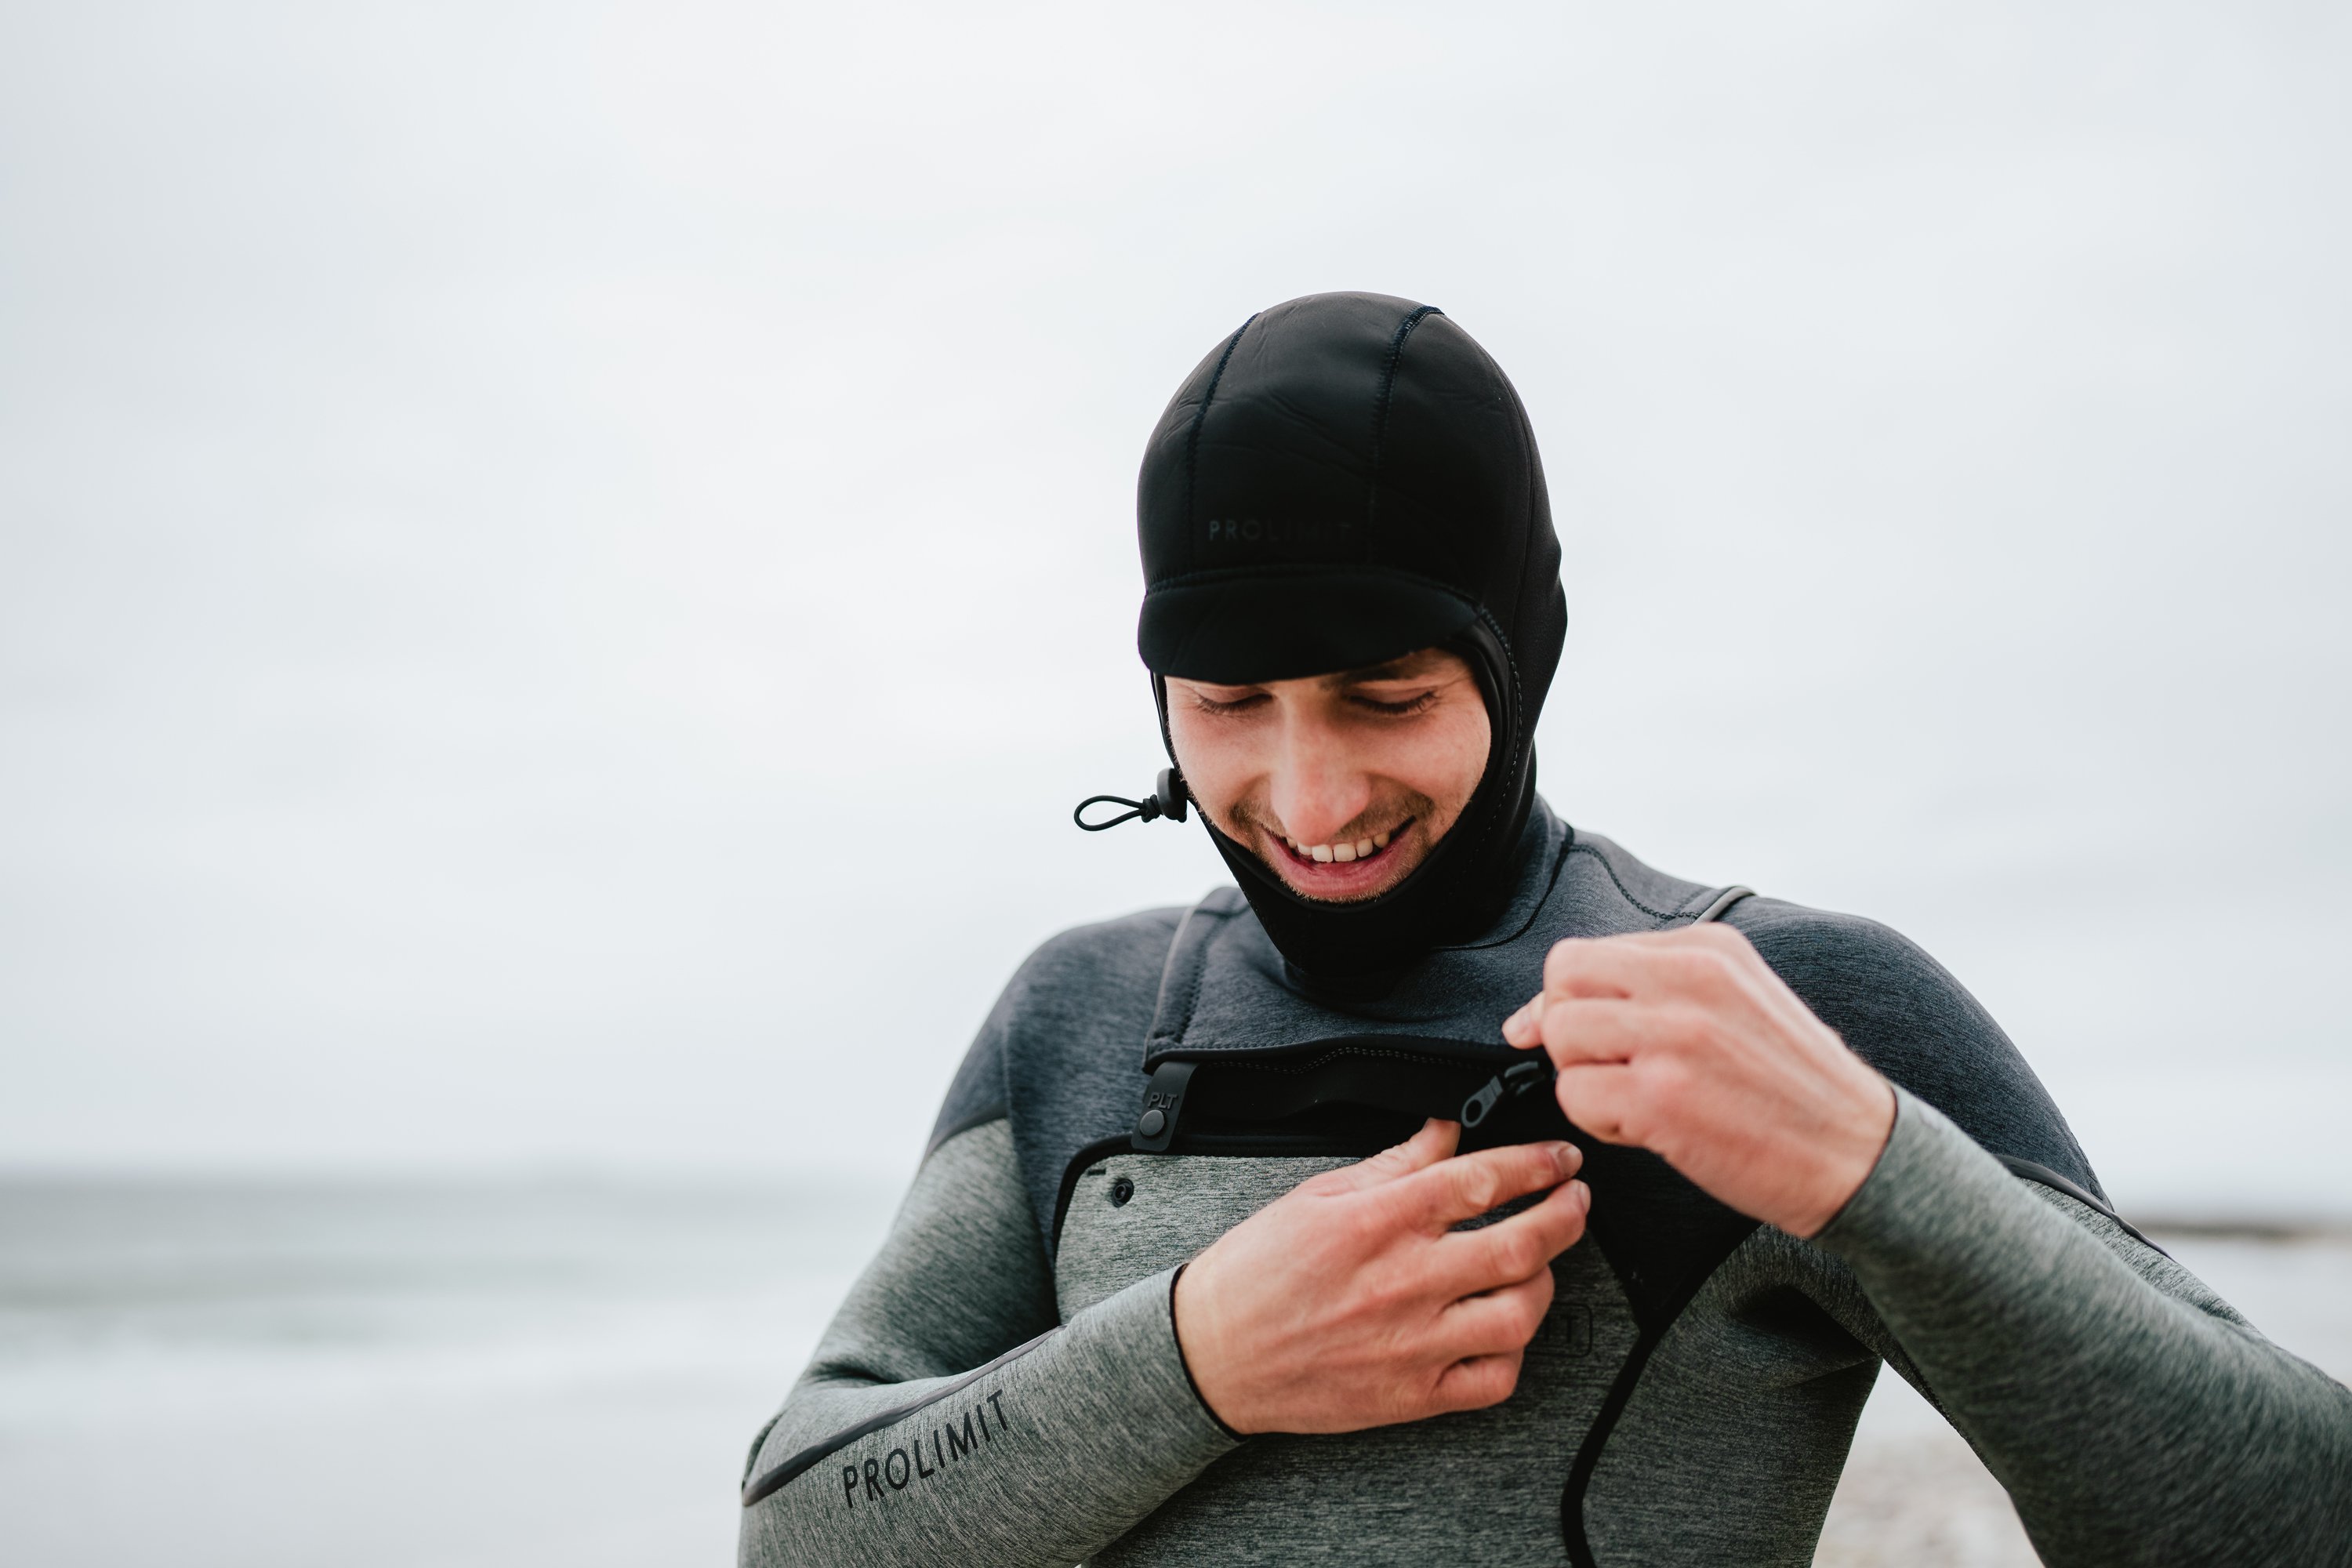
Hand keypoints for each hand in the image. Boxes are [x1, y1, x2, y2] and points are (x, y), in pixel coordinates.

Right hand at [1171, 1120, 1588, 1434]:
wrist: (1213, 1353)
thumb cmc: (1258, 1273)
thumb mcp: (1317, 1195)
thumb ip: (1394, 1162)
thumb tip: (1444, 1129)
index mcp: (1379, 1223)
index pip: (1482, 1181)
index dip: (1536, 1163)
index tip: (1560, 1158)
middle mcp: (1405, 1281)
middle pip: (1521, 1243)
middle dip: (1567, 1214)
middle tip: (1576, 1200)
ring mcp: (1414, 1343)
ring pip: (1521, 1313)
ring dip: (1547, 1281)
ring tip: (1543, 1263)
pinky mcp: (1415, 1395)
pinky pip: (1495, 1379)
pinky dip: (1515, 1352)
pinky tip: (1507, 1328)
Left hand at [1500, 924, 1894, 1238]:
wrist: (1860, 1157)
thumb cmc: (1796, 1090)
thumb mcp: (1739, 1002)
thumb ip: (1656, 989)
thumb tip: (1543, 1010)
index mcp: (1709, 949)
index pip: (1590, 951)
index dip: (1572, 999)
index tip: (1589, 1036)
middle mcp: (1690, 978)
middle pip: (1562, 979)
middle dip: (1568, 1029)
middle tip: (1611, 1068)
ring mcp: (1674, 1035)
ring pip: (1560, 1034)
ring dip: (1583, 1076)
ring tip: (1637, 1099)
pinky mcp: (1660, 1097)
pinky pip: (1574, 1094)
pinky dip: (1598, 1121)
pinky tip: (1649, 1130)